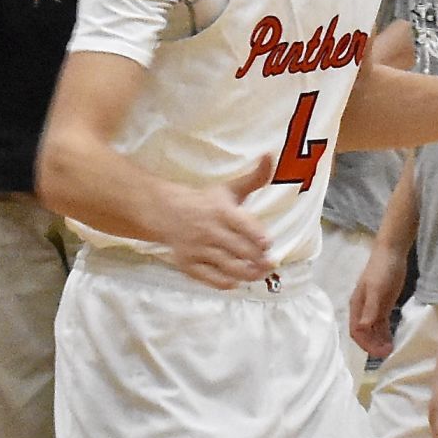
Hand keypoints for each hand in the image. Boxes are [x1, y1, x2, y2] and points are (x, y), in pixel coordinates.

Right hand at [160, 156, 273, 288]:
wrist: (166, 212)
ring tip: (260, 273)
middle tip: (270, 263)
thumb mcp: (230, 188)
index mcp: (222, 211)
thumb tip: (270, 154)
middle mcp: (210, 231)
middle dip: (260, 260)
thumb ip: (255, 178)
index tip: (268, 244)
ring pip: (229, 268)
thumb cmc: (206, 201)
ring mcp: (198, 249)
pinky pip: (211, 279)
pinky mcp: (189, 264)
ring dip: (249, 274)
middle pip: (241, 251)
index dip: (260, 239)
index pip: (245, 227)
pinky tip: (237, 280)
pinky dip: (227, 283)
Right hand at [349, 241, 406, 358]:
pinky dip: (385, 334)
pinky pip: (382, 324)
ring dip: (379, 341)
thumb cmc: (382, 270)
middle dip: (372, 345)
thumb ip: (370, 309)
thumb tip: (362, 328)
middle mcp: (363, 309)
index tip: (378, 353)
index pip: (356, 331)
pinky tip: (392, 340)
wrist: (392, 252)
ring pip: (373, 330)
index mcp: (357, 306)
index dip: (365, 344)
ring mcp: (373, 308)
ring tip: (391, 350)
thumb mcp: (377, 289)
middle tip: (387, 354)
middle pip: (364, 333)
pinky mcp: (384, 305)